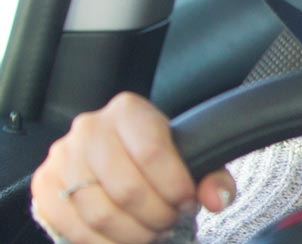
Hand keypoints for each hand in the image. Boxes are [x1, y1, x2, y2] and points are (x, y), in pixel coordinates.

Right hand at [30, 92, 238, 243]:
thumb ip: (211, 175)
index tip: (187, 203)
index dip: (176, 187)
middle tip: (168, 223)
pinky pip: (74, 227)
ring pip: (100, 213)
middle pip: (127, 189)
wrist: (112, 155)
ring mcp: (62, 157)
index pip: (152, 153)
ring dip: (133, 234)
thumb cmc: (154, 157)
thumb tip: (217, 199)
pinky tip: (124, 240)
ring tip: (151, 233)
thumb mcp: (189, 156)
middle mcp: (89, 129)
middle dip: (156, 216)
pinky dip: (104, 243)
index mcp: (128, 111)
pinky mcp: (44, 185)